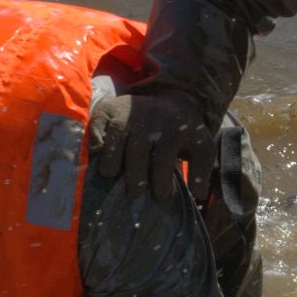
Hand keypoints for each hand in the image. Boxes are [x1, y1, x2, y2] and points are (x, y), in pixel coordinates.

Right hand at [90, 90, 216, 201]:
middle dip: (135, 175)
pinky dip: (95, 140)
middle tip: (135, 193)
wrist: (172, 100)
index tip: (160, 197)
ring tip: (112, 176)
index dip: (161, 180)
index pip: (164, 157)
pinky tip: (97, 154)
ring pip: (115, 138)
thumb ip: (202, 170)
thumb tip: (199, 194)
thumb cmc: (184, 133)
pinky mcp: (109, 109)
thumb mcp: (201, 147)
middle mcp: (150, 119)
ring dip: (111, 160)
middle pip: (137, 150)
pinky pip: (97, 125)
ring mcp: (128, 112)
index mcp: (174, 129)